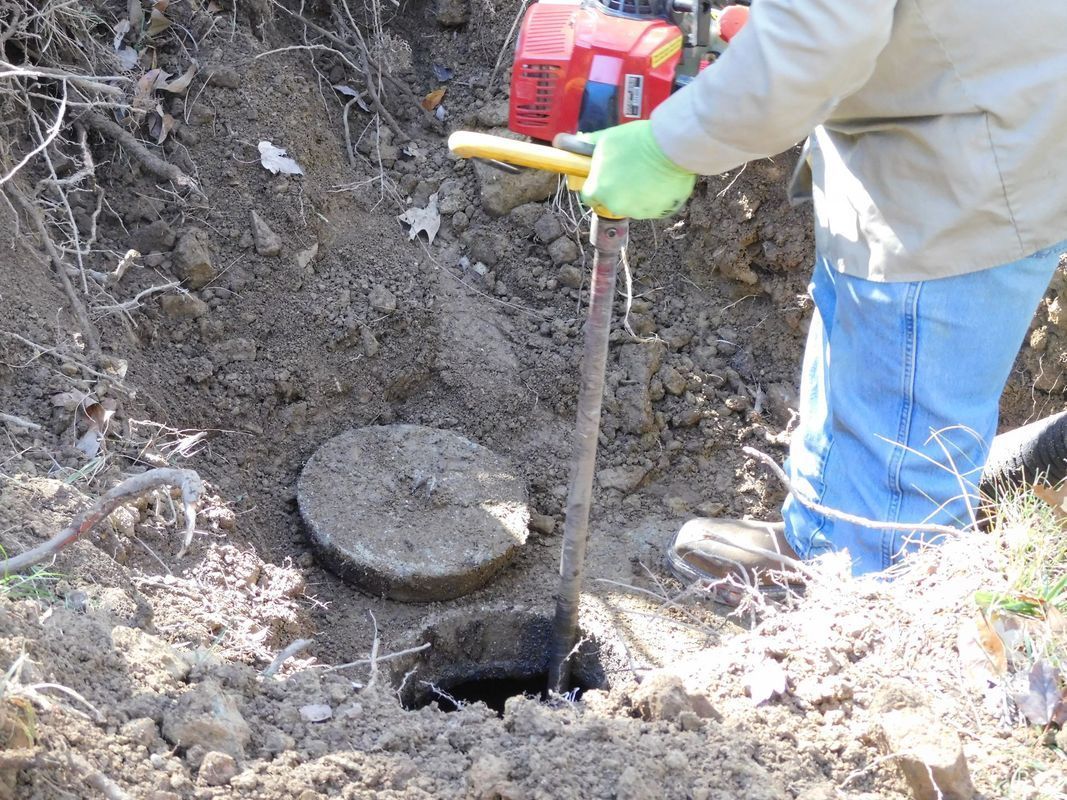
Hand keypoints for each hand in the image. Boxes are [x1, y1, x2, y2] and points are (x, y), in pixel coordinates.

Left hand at [579, 121, 696, 218]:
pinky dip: (657, 198)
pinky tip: (662, 180)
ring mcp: (639, 212)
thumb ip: (584, 146)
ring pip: (634, 205)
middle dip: (619, 189)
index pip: (589, 196)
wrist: (672, 146)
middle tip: (630, 171)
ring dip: (638, 194)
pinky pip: (654, 207)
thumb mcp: (606, 139)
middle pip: (612, 201)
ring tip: (649, 173)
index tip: (604, 177)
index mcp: (599, 190)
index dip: (596, 186)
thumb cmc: (636, 140)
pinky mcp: (659, 213)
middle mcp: (616, 206)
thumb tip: (559, 141)